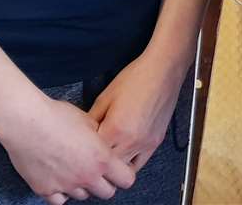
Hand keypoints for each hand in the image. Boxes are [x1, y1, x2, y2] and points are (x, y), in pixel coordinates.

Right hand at [0, 96, 134, 203]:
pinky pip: (59, 200)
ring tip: (74, 170)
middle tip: (97, 171)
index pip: (127, 179)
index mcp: (101, 158)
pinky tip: (59, 179)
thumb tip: (103, 141)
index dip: (123, 174)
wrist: (26, 122)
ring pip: (83, 196)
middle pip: (107, 193)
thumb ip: (100, 136)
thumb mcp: (88, 120)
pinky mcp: (45, 190)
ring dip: (82, 186)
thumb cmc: (58, 115)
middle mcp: (86, 176)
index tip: (118, 168)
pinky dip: (61, 193)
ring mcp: (65, 186)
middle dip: (105, 183)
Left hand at [86, 52, 186, 171]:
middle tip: (88, 158)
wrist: (163, 70)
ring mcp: (145, 144)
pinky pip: (139, 164)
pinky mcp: (155, 143)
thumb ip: (91, 120)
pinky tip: (122, 154)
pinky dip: (128, 164)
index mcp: (115, 129)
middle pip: (107, 167)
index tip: (78, 151)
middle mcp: (131, 141)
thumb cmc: (134, 79)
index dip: (83, 154)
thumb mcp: (105, 97)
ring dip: (113, 168)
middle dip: (97, 164)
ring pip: (124, 171)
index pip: (92, 155)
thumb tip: (82, 136)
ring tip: (105, 159)